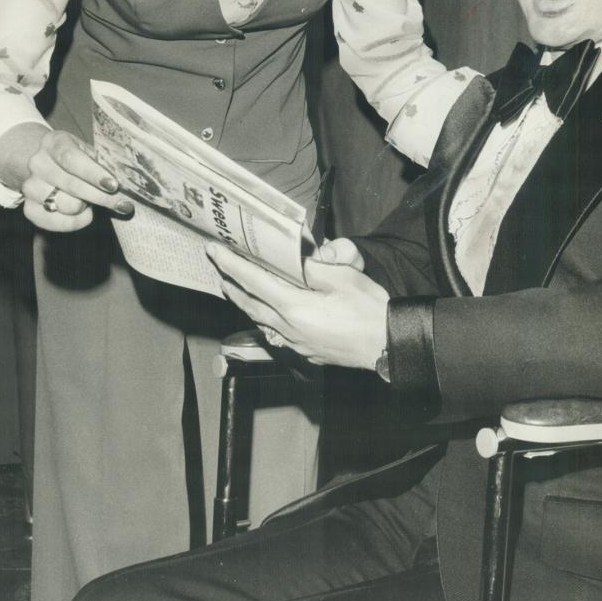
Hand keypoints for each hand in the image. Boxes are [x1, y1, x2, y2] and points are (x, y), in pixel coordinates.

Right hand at [21, 128, 133, 232]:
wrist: (50, 166)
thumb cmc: (80, 159)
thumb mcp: (91, 152)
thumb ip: (105, 163)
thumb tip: (130, 182)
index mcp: (54, 142)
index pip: (71, 158)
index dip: (93, 173)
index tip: (114, 185)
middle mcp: (38, 163)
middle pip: (70, 184)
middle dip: (100, 196)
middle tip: (123, 204)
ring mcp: (30, 186)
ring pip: (63, 204)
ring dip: (86, 207)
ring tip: (98, 202)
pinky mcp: (28, 208)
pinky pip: (52, 221)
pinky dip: (73, 222)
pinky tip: (86, 214)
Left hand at [207, 240, 387, 369]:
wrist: (387, 344)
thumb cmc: (368, 309)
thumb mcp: (342, 277)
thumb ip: (312, 268)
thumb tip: (292, 260)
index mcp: (294, 307)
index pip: (253, 281)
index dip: (231, 264)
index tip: (214, 250)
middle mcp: (288, 328)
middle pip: (250, 303)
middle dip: (231, 283)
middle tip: (217, 265)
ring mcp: (296, 342)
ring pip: (259, 319)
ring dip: (243, 301)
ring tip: (232, 287)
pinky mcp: (305, 350)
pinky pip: (273, 331)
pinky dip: (261, 317)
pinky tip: (263, 312)